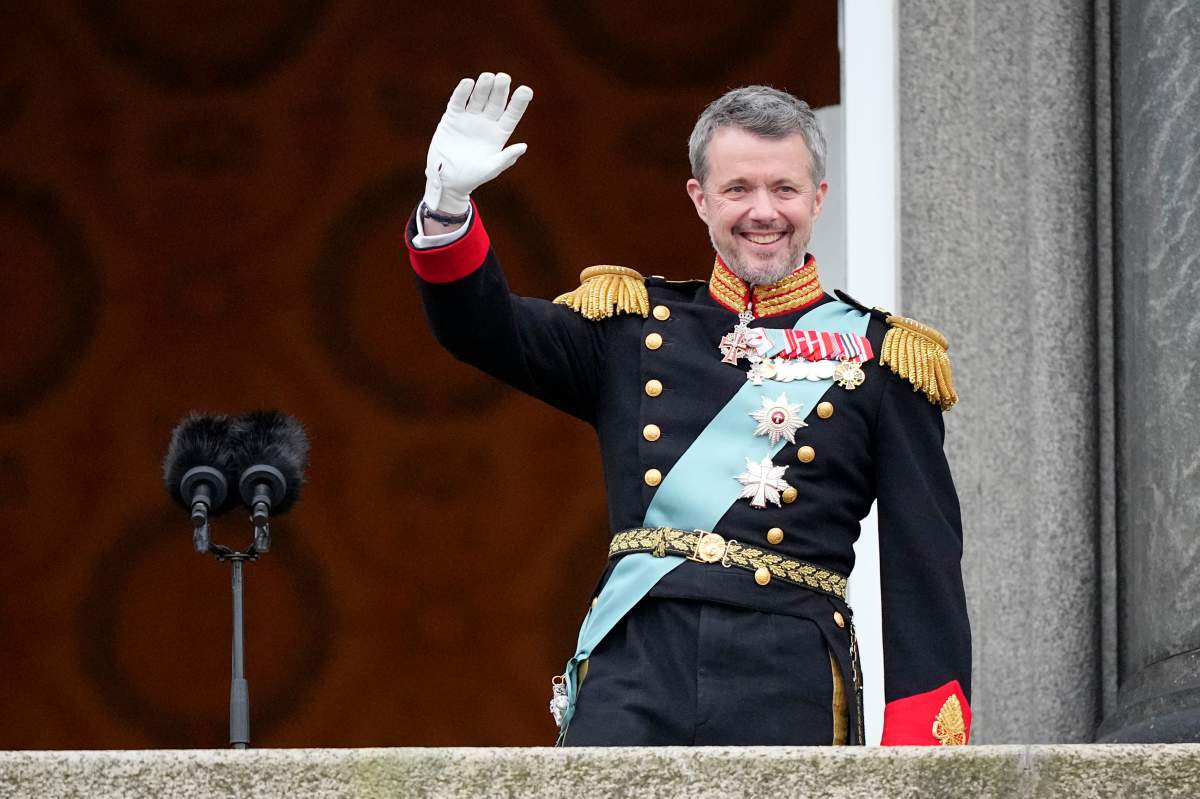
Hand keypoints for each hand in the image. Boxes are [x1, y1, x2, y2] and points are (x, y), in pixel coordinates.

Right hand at [422, 72, 532, 214]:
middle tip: (504, 78)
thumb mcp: (490, 169)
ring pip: (478, 98)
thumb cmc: (472, 177)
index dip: (519, 103)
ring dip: (483, 87)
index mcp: (499, 133)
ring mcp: (469, 118)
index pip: (511, 114)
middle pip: (496, 102)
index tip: (526, 90)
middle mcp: (486, 122)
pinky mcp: (452, 118)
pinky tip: (468, 83)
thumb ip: (506, 158)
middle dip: (500, 89)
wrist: (447, 180)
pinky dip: (462, 92)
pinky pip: (458, 102)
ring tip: (488, 77)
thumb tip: (524, 146)